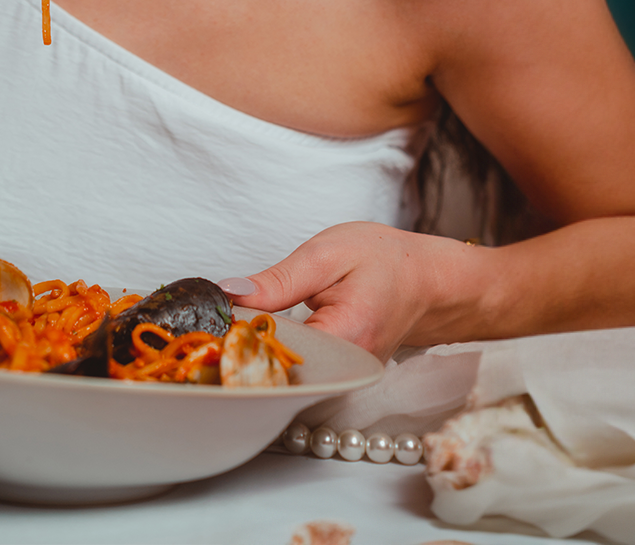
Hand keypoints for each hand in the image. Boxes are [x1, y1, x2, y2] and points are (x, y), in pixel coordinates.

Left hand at [219, 222, 477, 358]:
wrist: (428, 280)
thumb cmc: (385, 260)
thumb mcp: (328, 254)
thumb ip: (278, 280)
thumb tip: (227, 294)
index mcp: (344, 338)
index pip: (274, 349)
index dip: (235, 335)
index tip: (206, 320)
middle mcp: (345, 371)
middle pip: (276, 371)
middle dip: (239, 348)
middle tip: (208, 325)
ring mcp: (343, 380)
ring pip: (284, 375)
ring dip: (254, 352)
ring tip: (228, 328)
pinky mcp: (337, 377)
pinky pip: (296, 373)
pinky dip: (272, 355)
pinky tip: (253, 337)